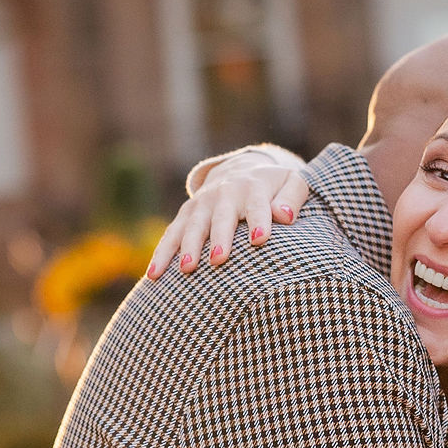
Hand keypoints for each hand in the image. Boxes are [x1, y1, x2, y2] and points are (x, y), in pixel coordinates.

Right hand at [147, 150, 310, 277]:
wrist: (241, 171)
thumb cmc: (273, 188)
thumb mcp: (291, 183)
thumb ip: (293, 197)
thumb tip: (285, 216)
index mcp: (253, 187)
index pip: (257, 206)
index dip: (258, 221)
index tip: (260, 240)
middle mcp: (224, 194)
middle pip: (221, 217)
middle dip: (219, 237)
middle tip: (219, 259)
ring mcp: (202, 204)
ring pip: (192, 227)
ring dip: (187, 247)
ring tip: (187, 269)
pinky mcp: (185, 215)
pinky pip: (171, 235)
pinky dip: (161, 254)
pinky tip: (154, 275)